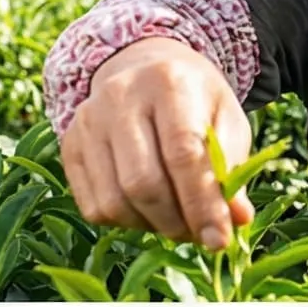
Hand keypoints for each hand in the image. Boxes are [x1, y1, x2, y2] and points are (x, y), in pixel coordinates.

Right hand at [62, 36, 254, 248]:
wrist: (143, 66)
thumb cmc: (195, 100)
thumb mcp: (226, 120)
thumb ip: (233, 167)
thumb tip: (237, 219)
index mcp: (169, 83)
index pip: (183, 155)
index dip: (202, 205)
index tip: (220, 240)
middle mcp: (119, 97)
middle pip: (143, 183)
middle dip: (176, 222)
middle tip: (200, 235)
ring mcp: (87, 121)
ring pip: (115, 200)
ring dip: (151, 227)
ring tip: (177, 223)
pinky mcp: (70, 145)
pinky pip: (93, 206)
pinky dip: (125, 223)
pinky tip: (147, 212)